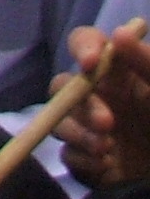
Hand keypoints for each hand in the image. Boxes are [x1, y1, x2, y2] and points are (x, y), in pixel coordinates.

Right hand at [56, 22, 149, 188]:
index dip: (82, 48)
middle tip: (107, 123)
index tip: (90, 63)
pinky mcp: (82, 157)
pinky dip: (83, 160)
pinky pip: (67, 154)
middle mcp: (94, 94)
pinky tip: (105, 165)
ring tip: (106, 149)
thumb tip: (121, 32)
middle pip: (65, 86)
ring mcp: (85, 125)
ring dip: (78, 133)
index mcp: (114, 72)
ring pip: (59, 119)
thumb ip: (146, 63)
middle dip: (83, 105)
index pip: (85, 43)